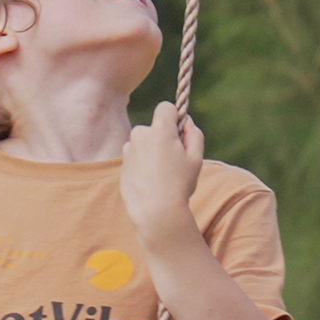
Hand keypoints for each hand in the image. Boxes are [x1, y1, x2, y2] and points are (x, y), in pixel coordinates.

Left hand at [119, 101, 205, 251]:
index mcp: (160, 130)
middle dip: (162, 136)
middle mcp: (140, 135)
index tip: (179, 130)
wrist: (156, 211)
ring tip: (163, 174)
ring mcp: (128, 150)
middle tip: (174, 159)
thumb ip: (194, 134)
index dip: (174, 116)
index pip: (165, 107)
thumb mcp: (196, 158)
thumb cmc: (179, 184)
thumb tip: (187, 122)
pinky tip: (152, 182)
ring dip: (151, 151)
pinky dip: (143, 165)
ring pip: (143, 143)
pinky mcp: (122, 165)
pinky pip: (136, 158)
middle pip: (153, 127)